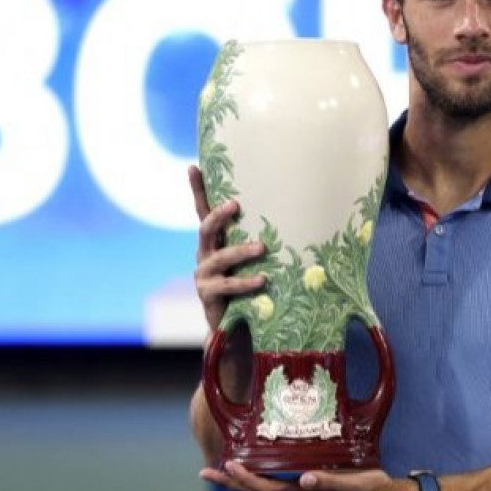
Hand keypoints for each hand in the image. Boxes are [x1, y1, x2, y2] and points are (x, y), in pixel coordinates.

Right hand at [189, 165, 266, 330]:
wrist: (232, 324)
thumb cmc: (247, 283)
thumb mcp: (249, 258)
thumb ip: (259, 238)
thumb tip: (298, 214)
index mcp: (214, 242)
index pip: (202, 211)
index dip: (197, 190)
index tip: (193, 166)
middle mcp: (205, 254)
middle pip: (205, 228)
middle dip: (218, 216)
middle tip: (235, 205)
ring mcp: (204, 274)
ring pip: (220, 257)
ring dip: (241, 251)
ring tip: (262, 248)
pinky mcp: (209, 294)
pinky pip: (228, 285)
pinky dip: (246, 282)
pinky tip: (263, 279)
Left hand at [201, 462, 412, 490]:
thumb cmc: (367, 489)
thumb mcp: (351, 485)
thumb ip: (330, 483)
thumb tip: (305, 480)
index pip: (265, 489)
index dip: (245, 479)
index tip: (227, 466)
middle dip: (230, 483)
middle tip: (206, 472)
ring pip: (262, 486)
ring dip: (240, 479)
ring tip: (220, 467)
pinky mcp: (305, 484)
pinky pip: (274, 480)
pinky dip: (258, 473)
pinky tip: (255, 461)